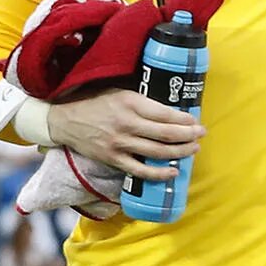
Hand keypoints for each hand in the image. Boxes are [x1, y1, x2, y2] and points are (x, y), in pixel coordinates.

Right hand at [47, 85, 199, 177]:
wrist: (64, 120)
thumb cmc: (94, 102)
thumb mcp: (119, 92)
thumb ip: (143, 101)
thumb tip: (172, 110)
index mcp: (130, 103)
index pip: (166, 114)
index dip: (185, 120)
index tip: (195, 121)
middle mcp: (126, 124)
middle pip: (167, 134)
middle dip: (189, 136)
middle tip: (200, 135)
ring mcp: (120, 144)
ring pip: (158, 152)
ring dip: (180, 152)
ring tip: (193, 149)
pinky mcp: (113, 159)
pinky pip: (140, 170)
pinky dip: (160, 173)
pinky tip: (174, 171)